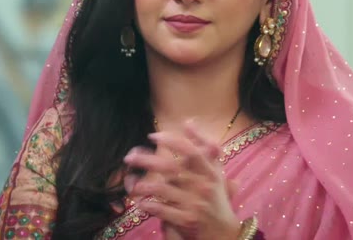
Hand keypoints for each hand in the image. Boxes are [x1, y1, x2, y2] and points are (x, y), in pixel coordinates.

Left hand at [123, 122, 240, 239]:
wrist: (223, 229)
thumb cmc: (216, 193)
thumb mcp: (215, 168)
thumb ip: (204, 145)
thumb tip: (188, 122)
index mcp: (209, 171)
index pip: (191, 151)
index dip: (171, 141)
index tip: (153, 136)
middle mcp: (202, 185)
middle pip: (170, 168)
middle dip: (147, 160)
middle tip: (129, 158)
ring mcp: (194, 204)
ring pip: (163, 189)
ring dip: (143, 185)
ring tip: (132, 184)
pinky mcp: (186, 220)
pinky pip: (163, 210)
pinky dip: (150, 206)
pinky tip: (141, 203)